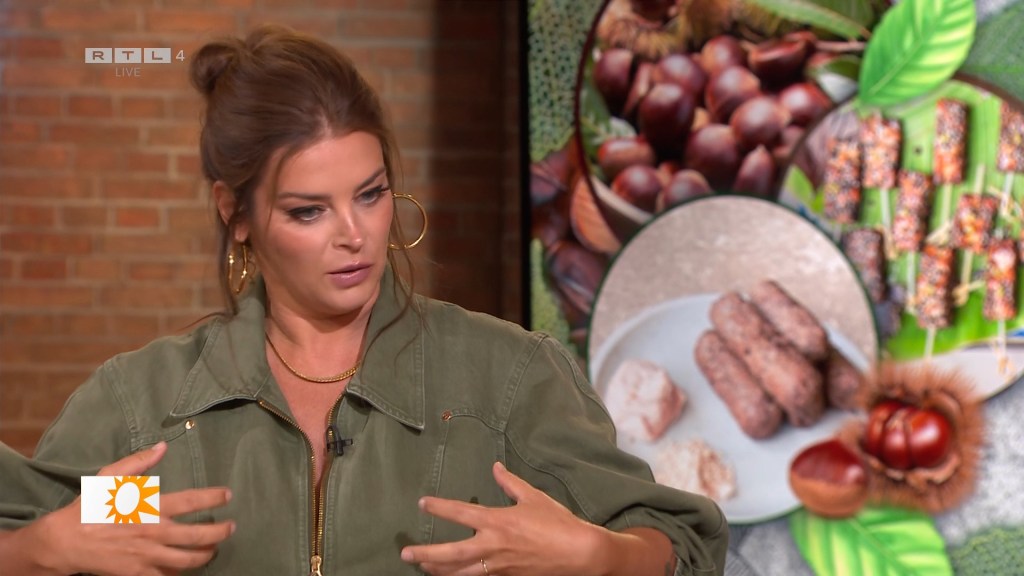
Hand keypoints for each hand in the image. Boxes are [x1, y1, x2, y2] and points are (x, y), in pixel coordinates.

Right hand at [24, 442, 234, 575]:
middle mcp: (153, 532)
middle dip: (220, 532)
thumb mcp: (110, 477)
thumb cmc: (90, 507)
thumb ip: (138, 462)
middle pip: (198, 536)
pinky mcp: (139, 574)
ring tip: (214, 549)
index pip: (191, 501)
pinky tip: (188, 567)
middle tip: (232, 527)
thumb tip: (162, 446)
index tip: (228, 495)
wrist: (65, 542)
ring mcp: (147, 556)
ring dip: (207, 554)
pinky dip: (181, 573)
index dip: (214, 498)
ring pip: (188, 560)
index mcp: (149, 507)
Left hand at [400, 462, 605, 575]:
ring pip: (460, 572)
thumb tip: (495, 467)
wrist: (579, 553)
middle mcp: (493, 546)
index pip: (460, 513)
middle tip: (406, 553)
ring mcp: (498, 566)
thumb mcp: (533, 497)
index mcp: (498, 522)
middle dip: (426, 554)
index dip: (439, 508)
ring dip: (438, 570)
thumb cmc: (558, 522)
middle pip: (451, 554)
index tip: (422, 503)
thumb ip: (510, 483)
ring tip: (422, 566)